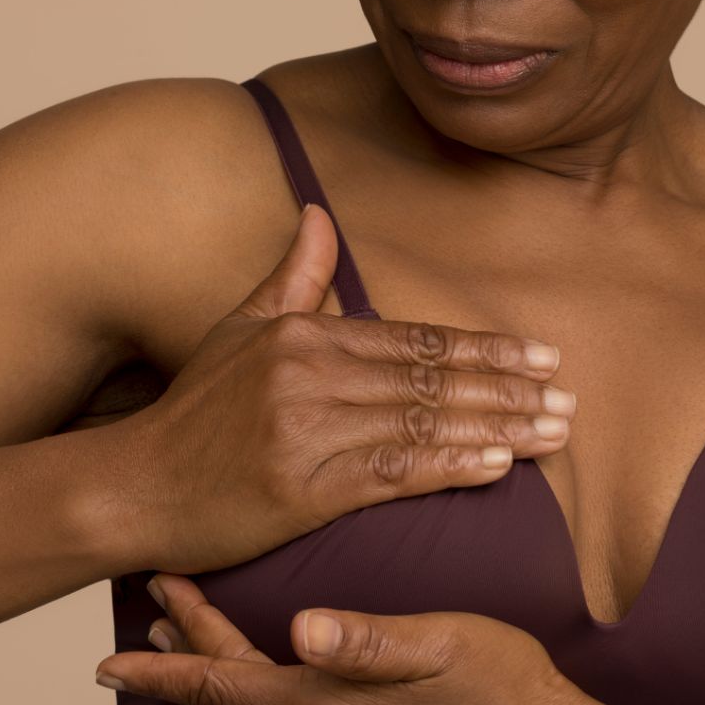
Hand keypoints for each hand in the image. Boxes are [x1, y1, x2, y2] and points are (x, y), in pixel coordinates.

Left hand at [94, 573, 601, 704]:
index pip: (224, 683)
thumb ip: (365, 640)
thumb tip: (300, 626)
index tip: (115, 651)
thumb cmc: (503, 688)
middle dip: (182, 667)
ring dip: (210, 699)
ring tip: (185, 662)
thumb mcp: (441, 643)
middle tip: (155, 621)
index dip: (168, 663)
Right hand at [103, 203, 575, 575]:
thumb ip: (290, 277)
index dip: (481, 348)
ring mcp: (306, 430)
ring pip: (422, 422)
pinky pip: (393, 472)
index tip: (540, 356)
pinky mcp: (303, 489)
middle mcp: (308, 374)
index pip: (412, 339)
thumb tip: (319, 215)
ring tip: (553, 433)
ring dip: (497, 427)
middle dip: (507, 388)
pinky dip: (449, 465)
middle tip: (568, 398)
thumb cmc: (192, 413)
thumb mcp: (236, 329)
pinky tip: (497, 464)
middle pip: (429, 379)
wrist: (136, 485)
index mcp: (302, 334)